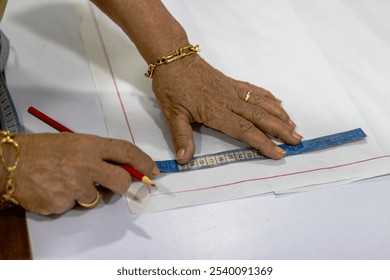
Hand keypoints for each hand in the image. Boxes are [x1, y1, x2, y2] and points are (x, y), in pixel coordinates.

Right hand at [8, 133, 158, 214]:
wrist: (11, 164)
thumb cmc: (42, 151)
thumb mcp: (74, 143)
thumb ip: (99, 154)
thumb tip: (123, 169)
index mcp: (89, 145)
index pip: (126, 151)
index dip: (143, 161)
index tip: (152, 170)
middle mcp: (86, 164)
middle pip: (121, 180)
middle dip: (122, 186)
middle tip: (115, 185)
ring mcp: (75, 185)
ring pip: (97, 198)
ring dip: (87, 193)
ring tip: (68, 181)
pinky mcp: (63, 202)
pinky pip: (75, 206)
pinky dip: (69, 201)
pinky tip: (56, 189)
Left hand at [152, 55, 302, 163]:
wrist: (174, 58)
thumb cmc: (172, 87)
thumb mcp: (172, 114)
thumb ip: (181, 137)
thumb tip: (185, 160)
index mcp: (216, 111)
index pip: (245, 130)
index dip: (263, 143)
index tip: (279, 153)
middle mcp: (229, 101)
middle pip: (260, 117)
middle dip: (280, 130)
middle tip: (297, 140)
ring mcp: (233, 90)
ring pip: (262, 103)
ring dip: (279, 115)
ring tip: (293, 126)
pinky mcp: (232, 82)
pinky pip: (255, 90)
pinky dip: (268, 97)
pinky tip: (278, 103)